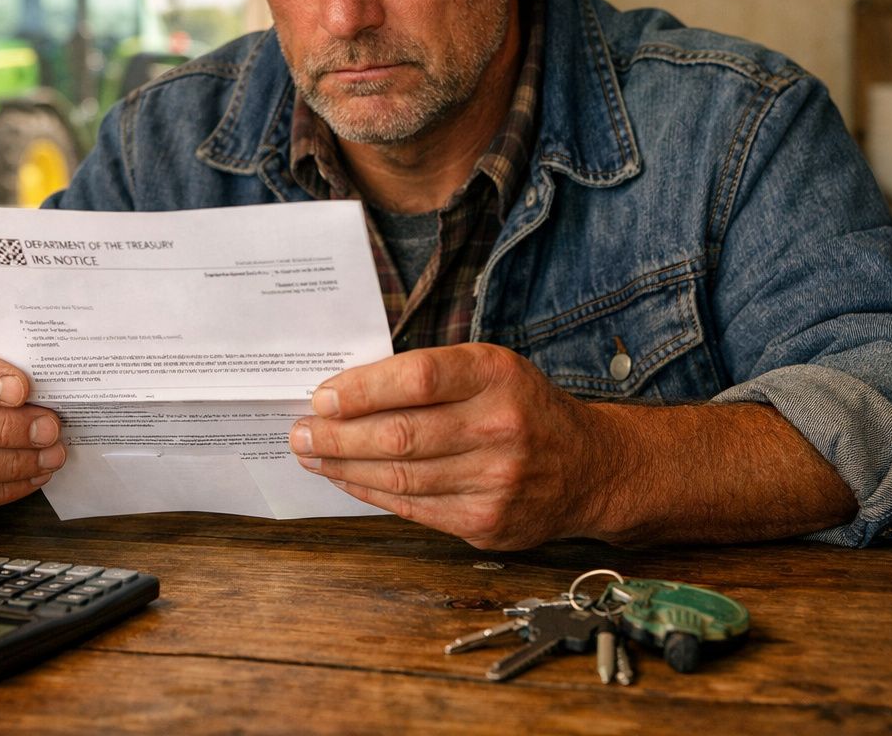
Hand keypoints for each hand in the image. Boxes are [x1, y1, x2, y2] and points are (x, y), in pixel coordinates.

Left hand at [288, 343, 611, 549]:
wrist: (590, 468)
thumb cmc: (523, 408)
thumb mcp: (490, 370)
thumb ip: (430, 376)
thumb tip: (346, 391)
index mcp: (497, 375)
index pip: (417, 378)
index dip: (362, 389)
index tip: (322, 396)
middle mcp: (501, 426)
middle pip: (400, 434)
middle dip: (337, 434)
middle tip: (301, 431)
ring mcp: (496, 480)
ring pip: (400, 475)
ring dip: (344, 466)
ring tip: (313, 454)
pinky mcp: (487, 522)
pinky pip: (412, 507)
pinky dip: (370, 491)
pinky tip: (346, 478)